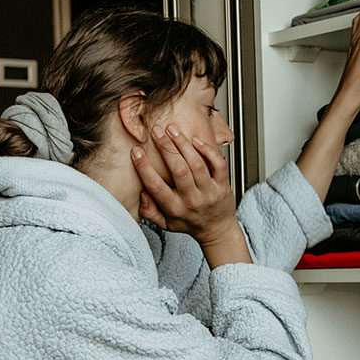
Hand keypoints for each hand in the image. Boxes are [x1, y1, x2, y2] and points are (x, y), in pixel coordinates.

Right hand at [132, 124, 236, 244]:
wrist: (217, 229)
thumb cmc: (189, 223)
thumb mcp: (165, 224)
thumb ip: (150, 212)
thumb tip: (142, 195)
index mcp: (175, 209)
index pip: (157, 187)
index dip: (145, 168)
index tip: (137, 152)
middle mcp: (192, 200)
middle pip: (179, 170)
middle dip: (166, 148)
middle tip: (156, 131)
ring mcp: (209, 192)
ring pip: (197, 164)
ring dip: (183, 144)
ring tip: (172, 129)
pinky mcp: (223, 185)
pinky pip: (218, 164)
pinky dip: (207, 150)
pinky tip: (195, 140)